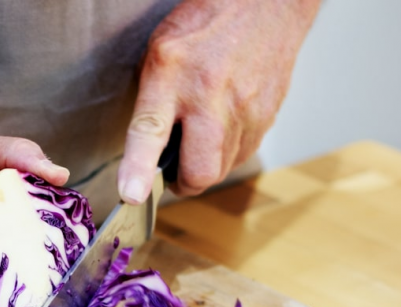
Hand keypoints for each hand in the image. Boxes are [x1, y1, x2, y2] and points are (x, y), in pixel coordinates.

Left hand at [117, 0, 320, 202]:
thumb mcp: (160, 52)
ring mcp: (245, 108)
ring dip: (205, 167)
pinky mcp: (267, 116)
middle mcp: (210, 95)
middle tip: (172, 173)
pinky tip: (221, 130)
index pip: (150, 130)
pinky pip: (243, 154)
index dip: (140, 169)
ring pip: (222, 168)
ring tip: (197, 142)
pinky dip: (227, 153)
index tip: (132, 194)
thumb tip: (144, 152)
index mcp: (172, 74)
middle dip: (183, 183)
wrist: (266, 4)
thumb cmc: (206, 25)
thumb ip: (151, 100)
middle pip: (200, 170)